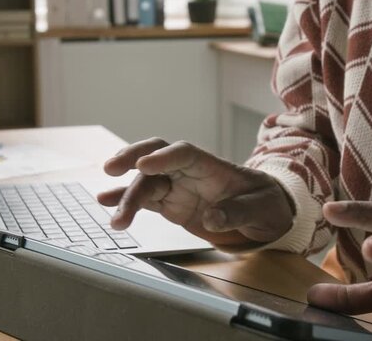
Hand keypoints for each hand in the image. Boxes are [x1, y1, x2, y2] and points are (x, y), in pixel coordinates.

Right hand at [97, 138, 293, 245]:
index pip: (185, 154)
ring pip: (145, 182)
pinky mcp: (170, 203)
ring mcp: (177, 186)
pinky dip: (124, 200)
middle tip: (112, 169)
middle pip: (156, 157)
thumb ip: (239, 212)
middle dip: (132, 158)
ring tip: (113, 215)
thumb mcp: (264, 208)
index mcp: (213, 167)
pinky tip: (104, 201)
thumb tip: (213, 217)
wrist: (263, 214)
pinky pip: (144, 199)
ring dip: (126, 195)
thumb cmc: (266, 203)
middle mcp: (190, 172)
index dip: (164, 157)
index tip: (144, 165)